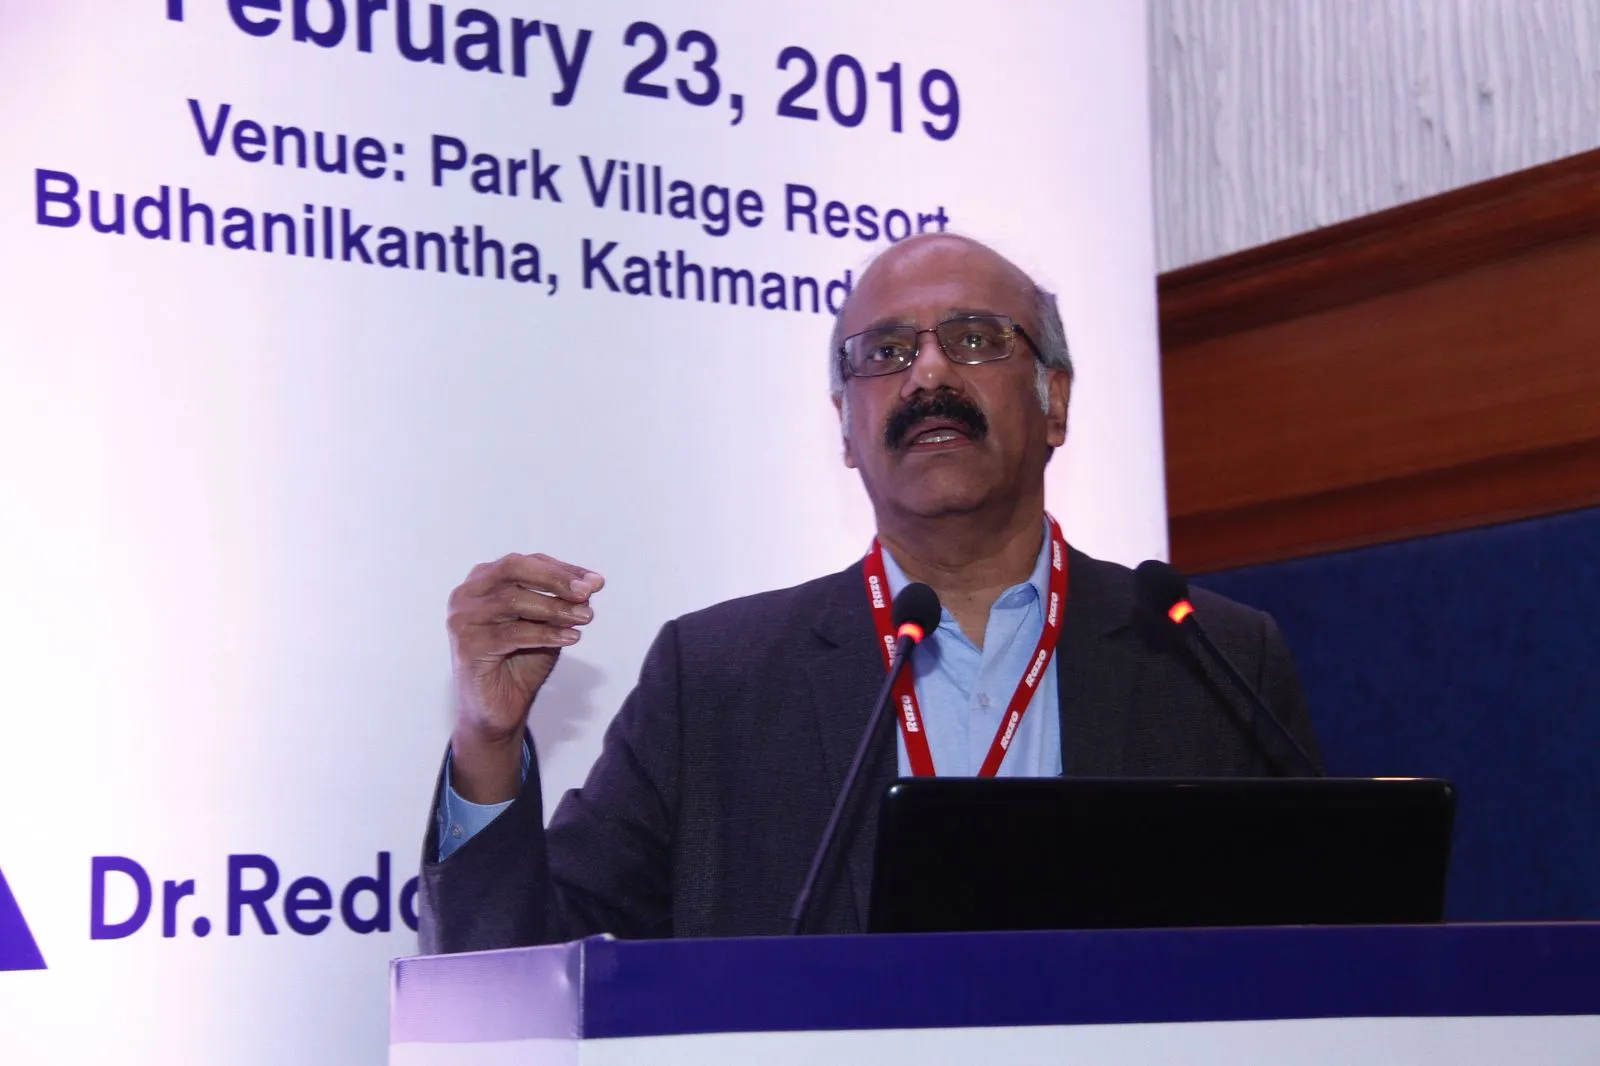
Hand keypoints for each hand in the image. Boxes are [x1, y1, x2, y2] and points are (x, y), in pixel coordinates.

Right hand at [446, 553, 602, 801]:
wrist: (499, 710)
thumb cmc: (520, 662)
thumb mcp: (547, 625)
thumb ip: (561, 604)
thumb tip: (589, 587)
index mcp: (483, 580)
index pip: (526, 563)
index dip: (563, 569)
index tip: (596, 582)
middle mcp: (467, 594)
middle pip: (514, 569)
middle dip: (556, 579)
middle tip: (588, 592)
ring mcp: (462, 619)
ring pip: (514, 601)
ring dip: (556, 608)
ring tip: (586, 618)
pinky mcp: (467, 646)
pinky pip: (513, 633)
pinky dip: (547, 633)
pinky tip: (571, 637)